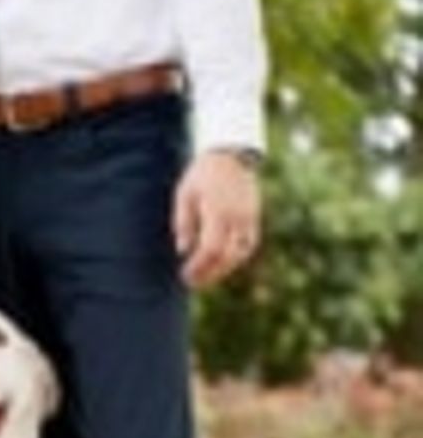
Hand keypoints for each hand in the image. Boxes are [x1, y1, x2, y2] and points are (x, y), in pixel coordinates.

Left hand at [173, 150, 261, 288]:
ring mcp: (249, 217)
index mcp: (217, 210)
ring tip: (205, 277)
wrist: (230, 154)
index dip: (199, 266)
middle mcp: (237, 216)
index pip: (211, 248)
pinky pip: (249, 244)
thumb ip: (184, 223)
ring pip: (241, 253)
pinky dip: (235, 258)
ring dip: (223, 269)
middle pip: (227, 255)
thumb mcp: (185, 195)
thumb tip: (183, 250)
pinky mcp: (254, 217)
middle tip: (192, 283)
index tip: (185, 274)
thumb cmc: (201, 175)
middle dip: (209, 273)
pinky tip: (221, 264)